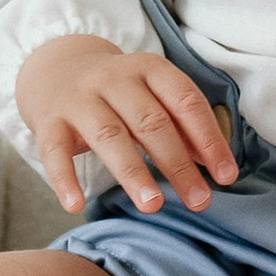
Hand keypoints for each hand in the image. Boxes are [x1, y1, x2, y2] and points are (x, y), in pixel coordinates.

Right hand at [15, 33, 238, 219]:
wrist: (57, 71)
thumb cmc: (119, 94)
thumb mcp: (153, 97)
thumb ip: (183, 126)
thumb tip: (214, 165)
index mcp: (148, 69)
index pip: (185, 101)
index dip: (209, 139)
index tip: (226, 176)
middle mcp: (113, 78)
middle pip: (150, 122)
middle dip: (178, 164)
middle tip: (200, 201)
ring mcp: (79, 98)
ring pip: (109, 136)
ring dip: (133, 173)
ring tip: (153, 206)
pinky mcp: (49, 121)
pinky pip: (54, 151)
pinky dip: (64, 178)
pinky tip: (75, 204)